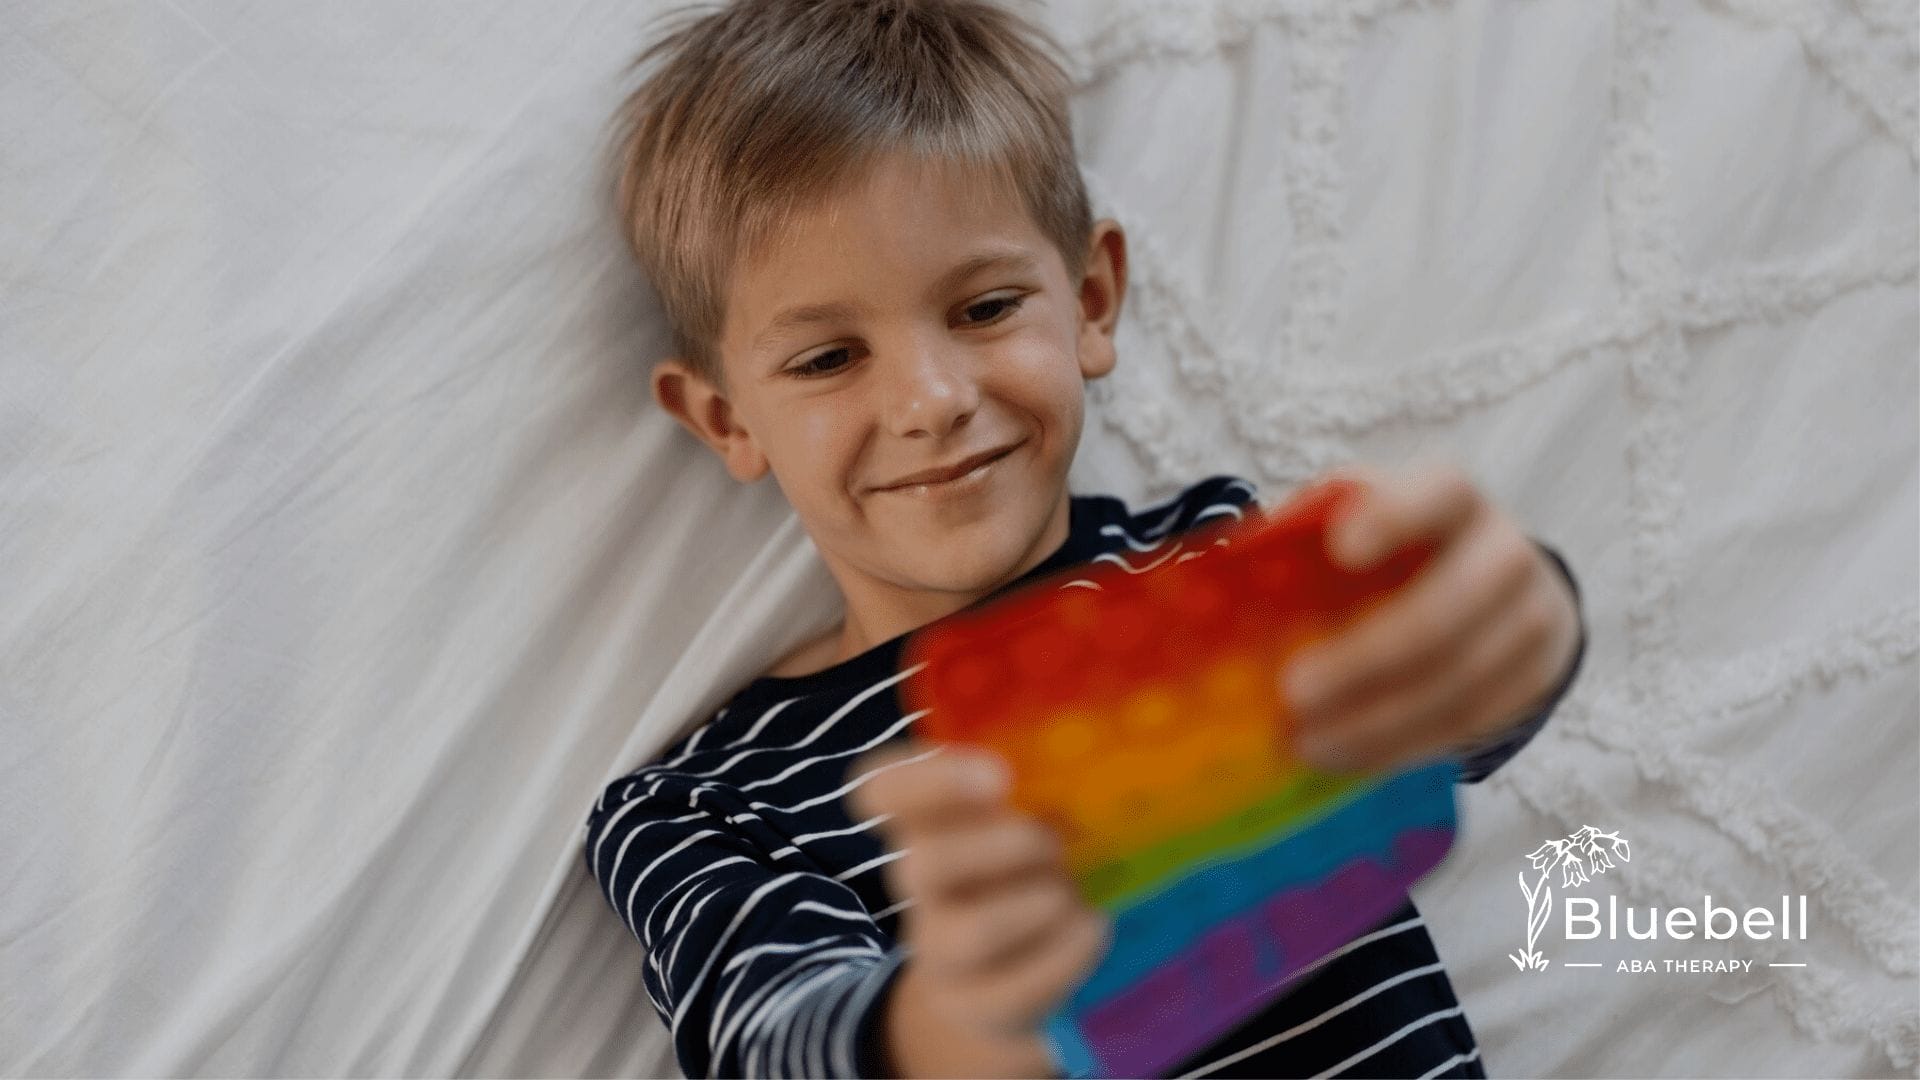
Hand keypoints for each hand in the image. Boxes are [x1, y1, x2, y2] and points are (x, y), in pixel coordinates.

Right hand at [846, 740, 1111, 1077]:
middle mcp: (921, 884)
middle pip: (921, 865)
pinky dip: (1067, 952)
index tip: (1000, 777)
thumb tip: (1096, 754)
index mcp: (926, 821)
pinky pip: (1014, 989)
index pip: (883, 789)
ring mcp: (940, 951)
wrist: (1011, 972)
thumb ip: (1041, 780)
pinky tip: (1092, 927)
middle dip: (1003, 850)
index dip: (926, 780)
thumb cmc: (1026, 868)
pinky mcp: (976, 1005)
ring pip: (968, 935)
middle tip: (1054, 842)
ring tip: (1070, 892)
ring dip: (1038, 906)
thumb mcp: (1024, 815)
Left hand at [1276, 459, 1581, 774]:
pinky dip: (1404, 747)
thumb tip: (1209, 573)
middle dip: (1368, 657)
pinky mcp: (1535, 677)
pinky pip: (1471, 723)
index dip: (1395, 517)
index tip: (1340, 546)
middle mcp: (1504, 550)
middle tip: (1292, 693)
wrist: (1504, 588)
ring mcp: (1532, 616)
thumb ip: (1305, 535)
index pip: (1438, 492)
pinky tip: (1349, 757)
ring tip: (1307, 743)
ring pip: (1461, 680)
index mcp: (1453, 497)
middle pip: (1449, 607)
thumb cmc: (1398, 553)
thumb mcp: (1358, 523)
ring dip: (1379, 722)